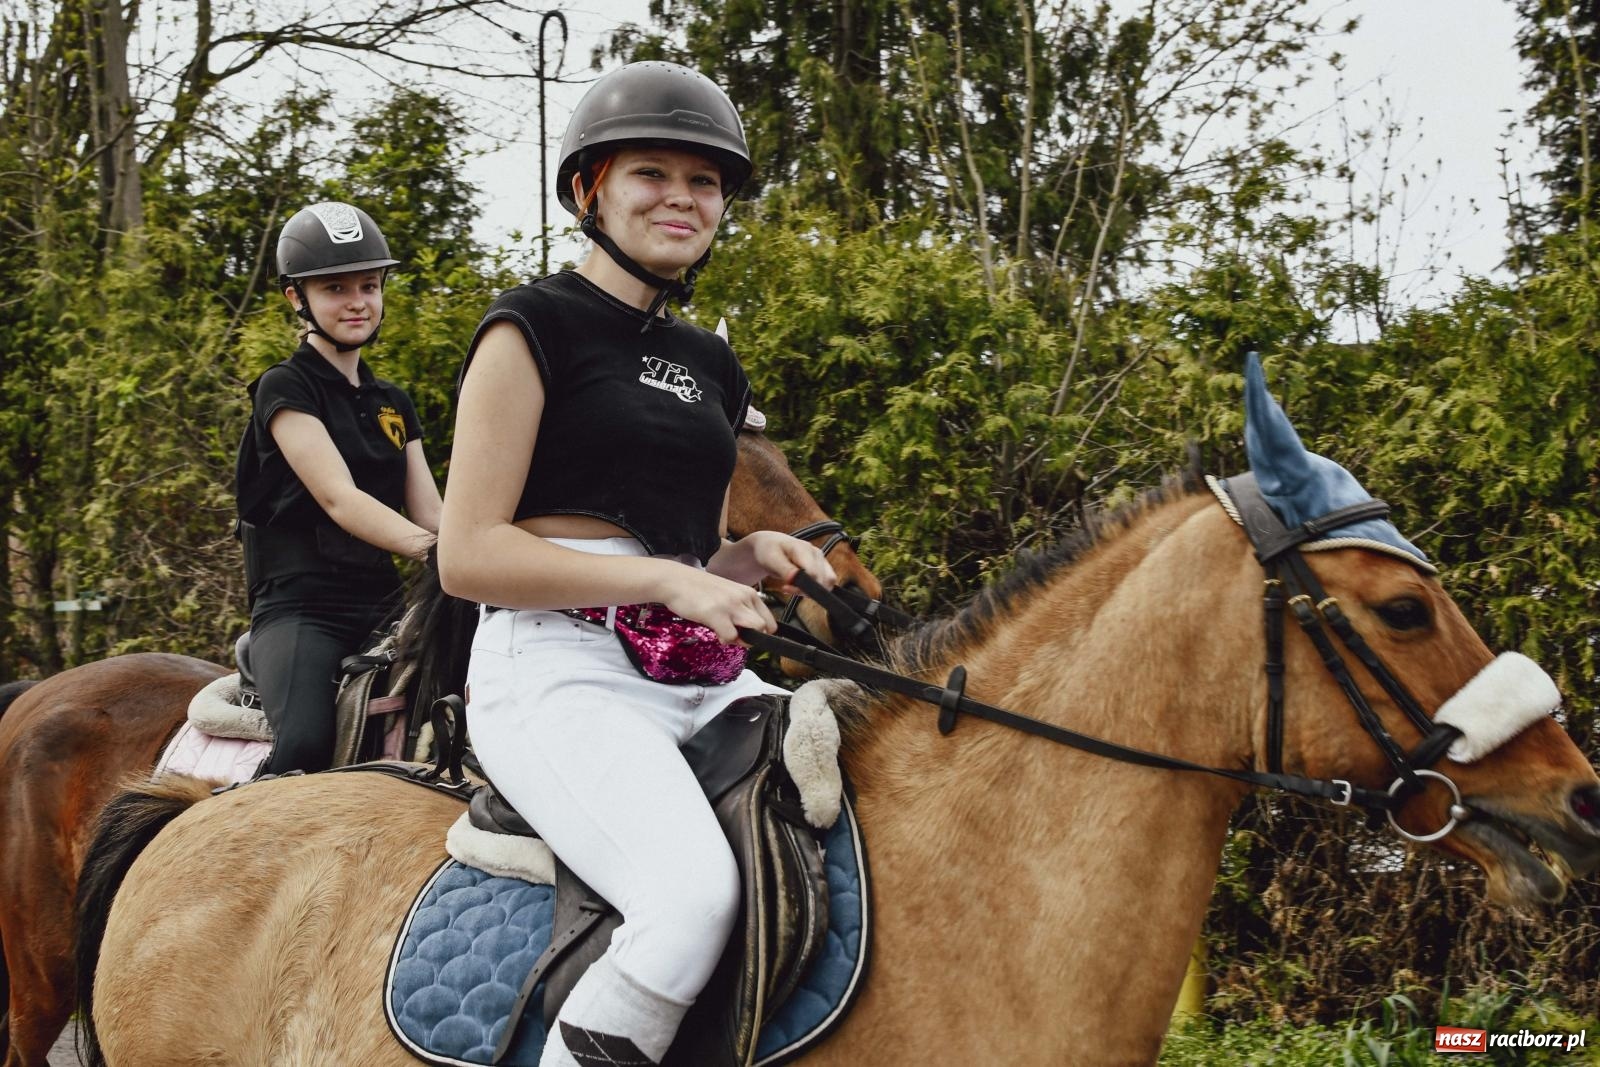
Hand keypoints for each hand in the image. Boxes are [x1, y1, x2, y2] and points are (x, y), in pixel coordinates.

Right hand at [657, 565, 777, 643]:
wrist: (674, 580)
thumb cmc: (698, 589)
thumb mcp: (726, 595)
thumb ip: (739, 610)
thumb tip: (746, 634)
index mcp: (748, 593)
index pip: (769, 620)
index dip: (761, 632)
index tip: (748, 634)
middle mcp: (743, 597)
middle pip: (765, 627)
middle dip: (752, 637)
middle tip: (735, 635)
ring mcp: (731, 605)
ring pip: (755, 630)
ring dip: (742, 639)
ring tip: (726, 633)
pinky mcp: (717, 613)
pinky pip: (731, 636)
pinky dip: (724, 640)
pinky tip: (715, 631)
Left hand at [707, 530, 838, 592]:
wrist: (756, 548)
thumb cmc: (759, 550)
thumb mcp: (767, 558)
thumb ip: (783, 568)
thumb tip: (797, 580)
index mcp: (801, 547)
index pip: (817, 570)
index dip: (808, 584)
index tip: (789, 588)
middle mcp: (813, 551)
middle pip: (826, 578)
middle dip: (809, 588)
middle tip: (787, 589)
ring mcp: (815, 559)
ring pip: (825, 582)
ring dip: (809, 590)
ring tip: (787, 588)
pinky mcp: (814, 567)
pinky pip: (821, 583)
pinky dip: (808, 590)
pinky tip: (791, 588)